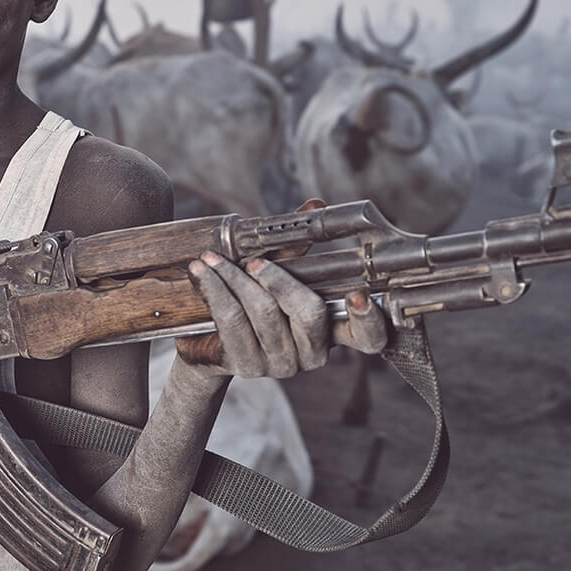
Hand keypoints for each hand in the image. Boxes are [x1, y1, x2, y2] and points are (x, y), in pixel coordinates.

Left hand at [175, 252, 387, 377]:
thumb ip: (296, 249)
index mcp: (332, 332)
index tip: (359, 296)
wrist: (209, 344)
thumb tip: (314, 205)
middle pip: (308, 312)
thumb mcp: (276, 277)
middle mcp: (313, 354)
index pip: (367, 338)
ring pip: (264, 313)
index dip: (368, 319)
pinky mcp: (248, 365)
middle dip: (278, 279)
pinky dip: (215, 289)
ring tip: (212, 258)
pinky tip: (202, 273)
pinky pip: (232, 320)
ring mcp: (282, 364)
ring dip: (234, 278)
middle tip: (255, 261)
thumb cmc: (251, 306)